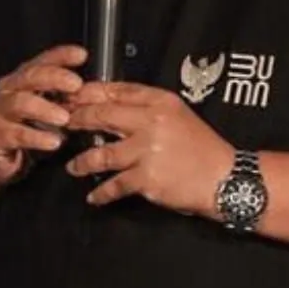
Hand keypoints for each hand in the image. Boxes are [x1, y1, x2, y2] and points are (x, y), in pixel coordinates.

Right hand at [0, 44, 86, 186]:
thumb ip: (64, 99)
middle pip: (30, 77)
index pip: (42, 61)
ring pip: (20, 103)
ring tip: (64, 118)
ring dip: (45, 108)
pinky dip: (37, 137)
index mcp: (23, 80)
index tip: (81, 55)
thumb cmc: (27, 128)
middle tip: (76, 85)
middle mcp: (9, 91)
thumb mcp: (48, 109)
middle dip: (54, 78)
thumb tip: (93, 93)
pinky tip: (54, 141)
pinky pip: (18, 134)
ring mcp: (0, 112)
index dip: (61, 56)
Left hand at [63, 81, 235, 212]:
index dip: (87, 94)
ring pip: (100, 154)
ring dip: (82, 162)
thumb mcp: (177, 114)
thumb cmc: (201, 147)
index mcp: (159, 102)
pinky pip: (114, 185)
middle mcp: (152, 122)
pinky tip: (93, 197)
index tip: (70, 98)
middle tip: (62, 126)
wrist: (225, 178)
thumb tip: (108, 104)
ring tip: (73, 167)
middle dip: (76, 121)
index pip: (115, 91)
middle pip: (101, 116)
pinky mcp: (147, 179)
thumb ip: (145, 107)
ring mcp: (148, 151)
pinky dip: (101, 193)